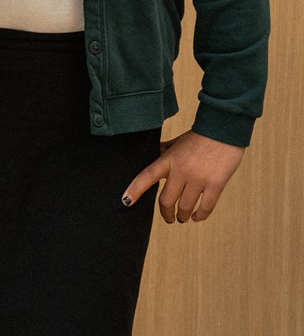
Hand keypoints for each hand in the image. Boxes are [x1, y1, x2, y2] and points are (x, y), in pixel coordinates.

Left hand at [121, 130, 244, 222]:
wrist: (224, 131)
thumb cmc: (199, 137)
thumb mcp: (176, 142)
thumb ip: (164, 151)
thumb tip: (150, 155)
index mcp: (168, 159)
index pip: (147, 176)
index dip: (135, 190)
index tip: (126, 201)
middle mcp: (181, 170)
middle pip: (166, 200)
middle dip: (166, 213)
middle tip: (168, 218)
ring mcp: (198, 179)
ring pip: (185, 207)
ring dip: (182, 216)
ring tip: (182, 218)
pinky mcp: (216, 184)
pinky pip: (206, 207)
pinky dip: (200, 216)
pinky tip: (197, 217)